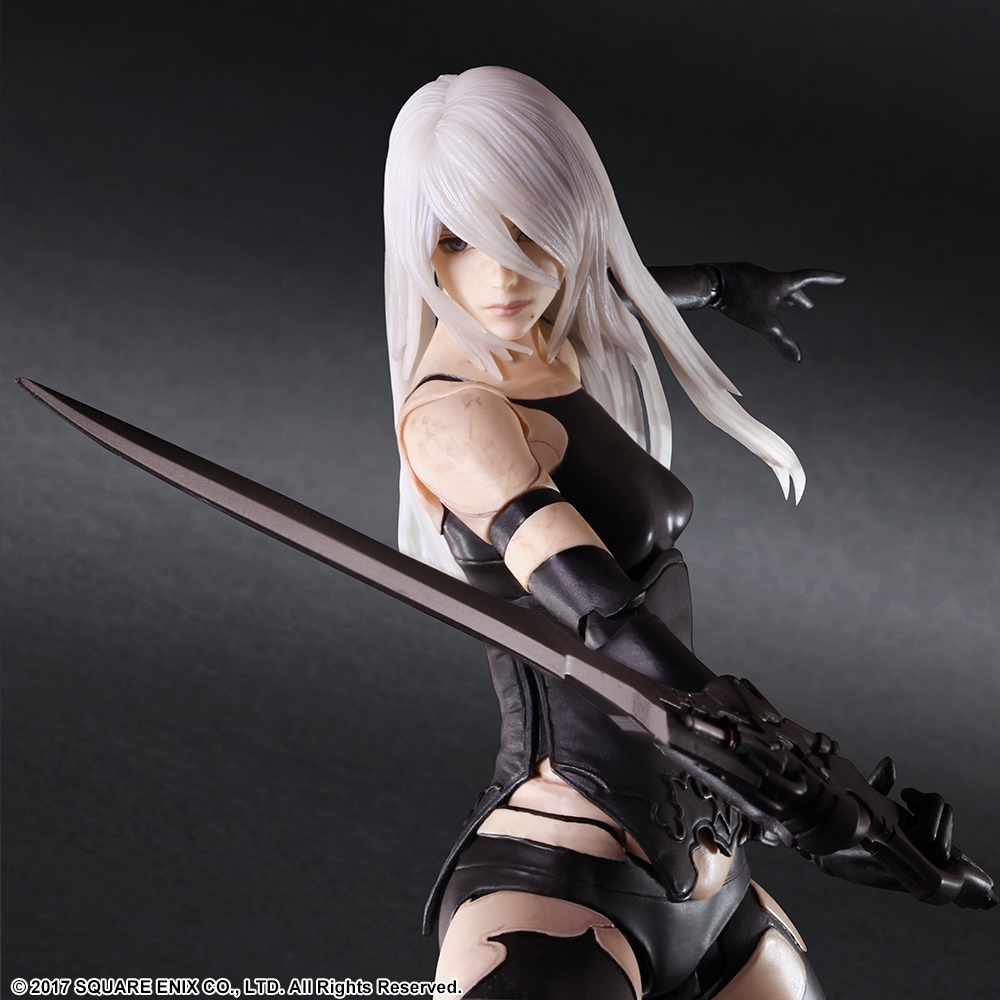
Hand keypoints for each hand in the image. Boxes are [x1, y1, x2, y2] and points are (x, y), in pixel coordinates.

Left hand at [705, 262, 845, 361]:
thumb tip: (798, 359)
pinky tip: (751, 299)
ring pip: (771, 286)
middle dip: (800, 298)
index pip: (810, 277)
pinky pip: (754, 285)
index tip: (842, 278)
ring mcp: (751, 274)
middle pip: (790, 286)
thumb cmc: (738, 302)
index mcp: (780, 282)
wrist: (708, 284)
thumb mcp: (763, 324)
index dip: (827, 279)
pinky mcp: (736, 276)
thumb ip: (781, 340)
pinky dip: (761, 293)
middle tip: (807, 307)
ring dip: (780, 296)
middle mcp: (768, 275)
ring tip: (783, 305)